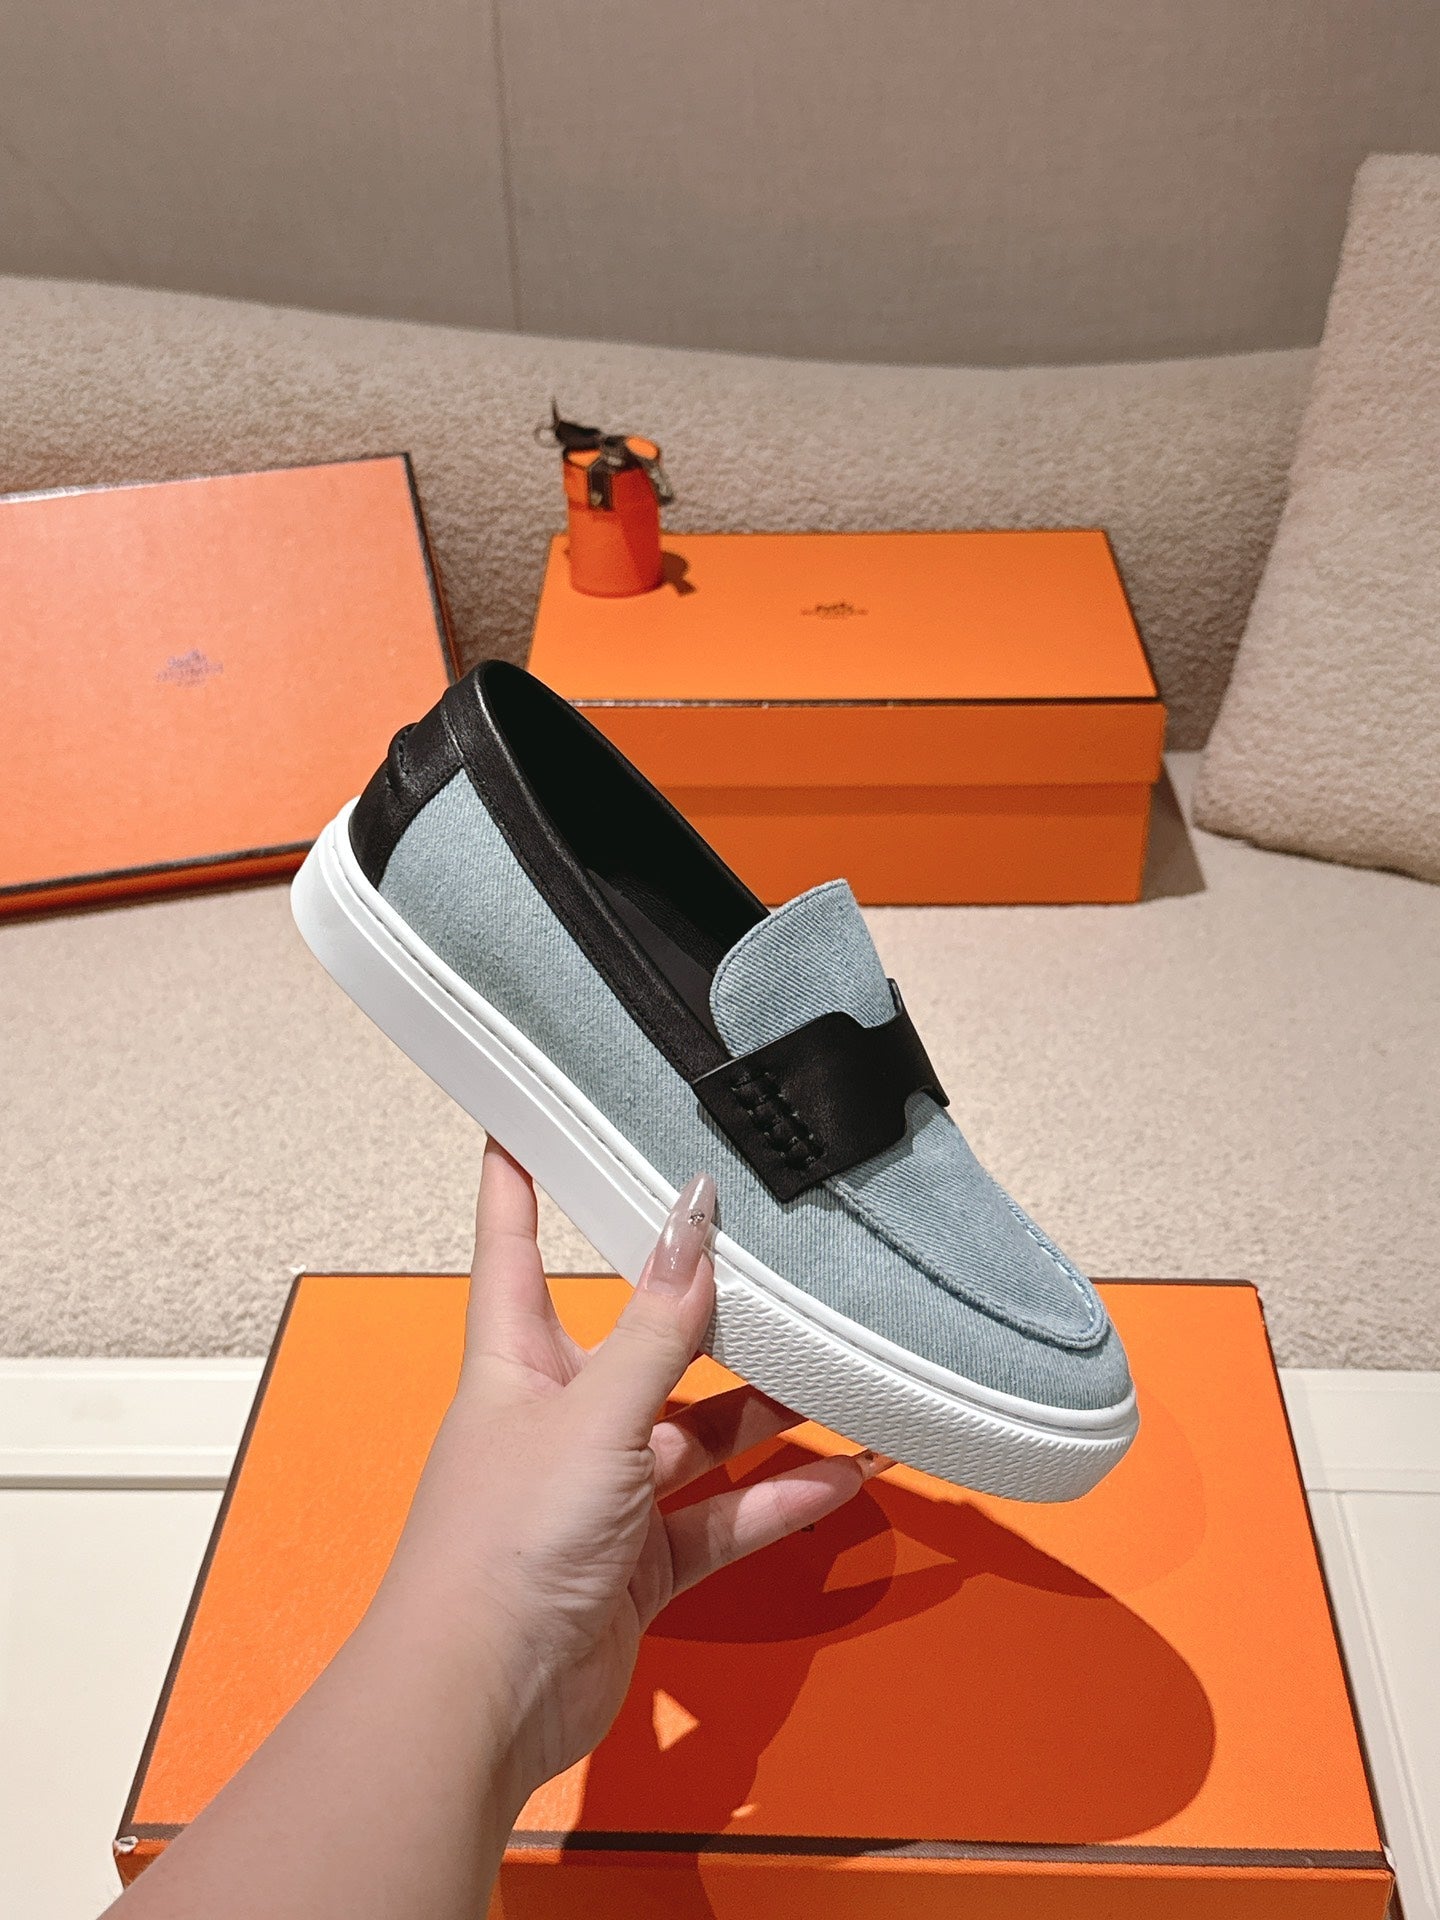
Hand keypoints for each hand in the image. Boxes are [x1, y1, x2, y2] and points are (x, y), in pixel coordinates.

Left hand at [383, 1138, 888, 1807]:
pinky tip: (848, 1474)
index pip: (511, 1241)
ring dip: (768, 1410)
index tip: (524, 1109)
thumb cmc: (507, 1538)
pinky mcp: (640, 1560)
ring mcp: (603, 1490)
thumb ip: (659, 1324)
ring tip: (849, 1374)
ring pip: (697, 1430)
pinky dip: (780, 1499)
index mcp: (517, 1359)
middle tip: (775, 1252)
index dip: (517, 1177)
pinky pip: (723, 1515)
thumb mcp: (595, 1415)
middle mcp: (560, 1414)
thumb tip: (694, 1214)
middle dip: (706, 1305)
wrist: (483, 1700)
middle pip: (639, 1337)